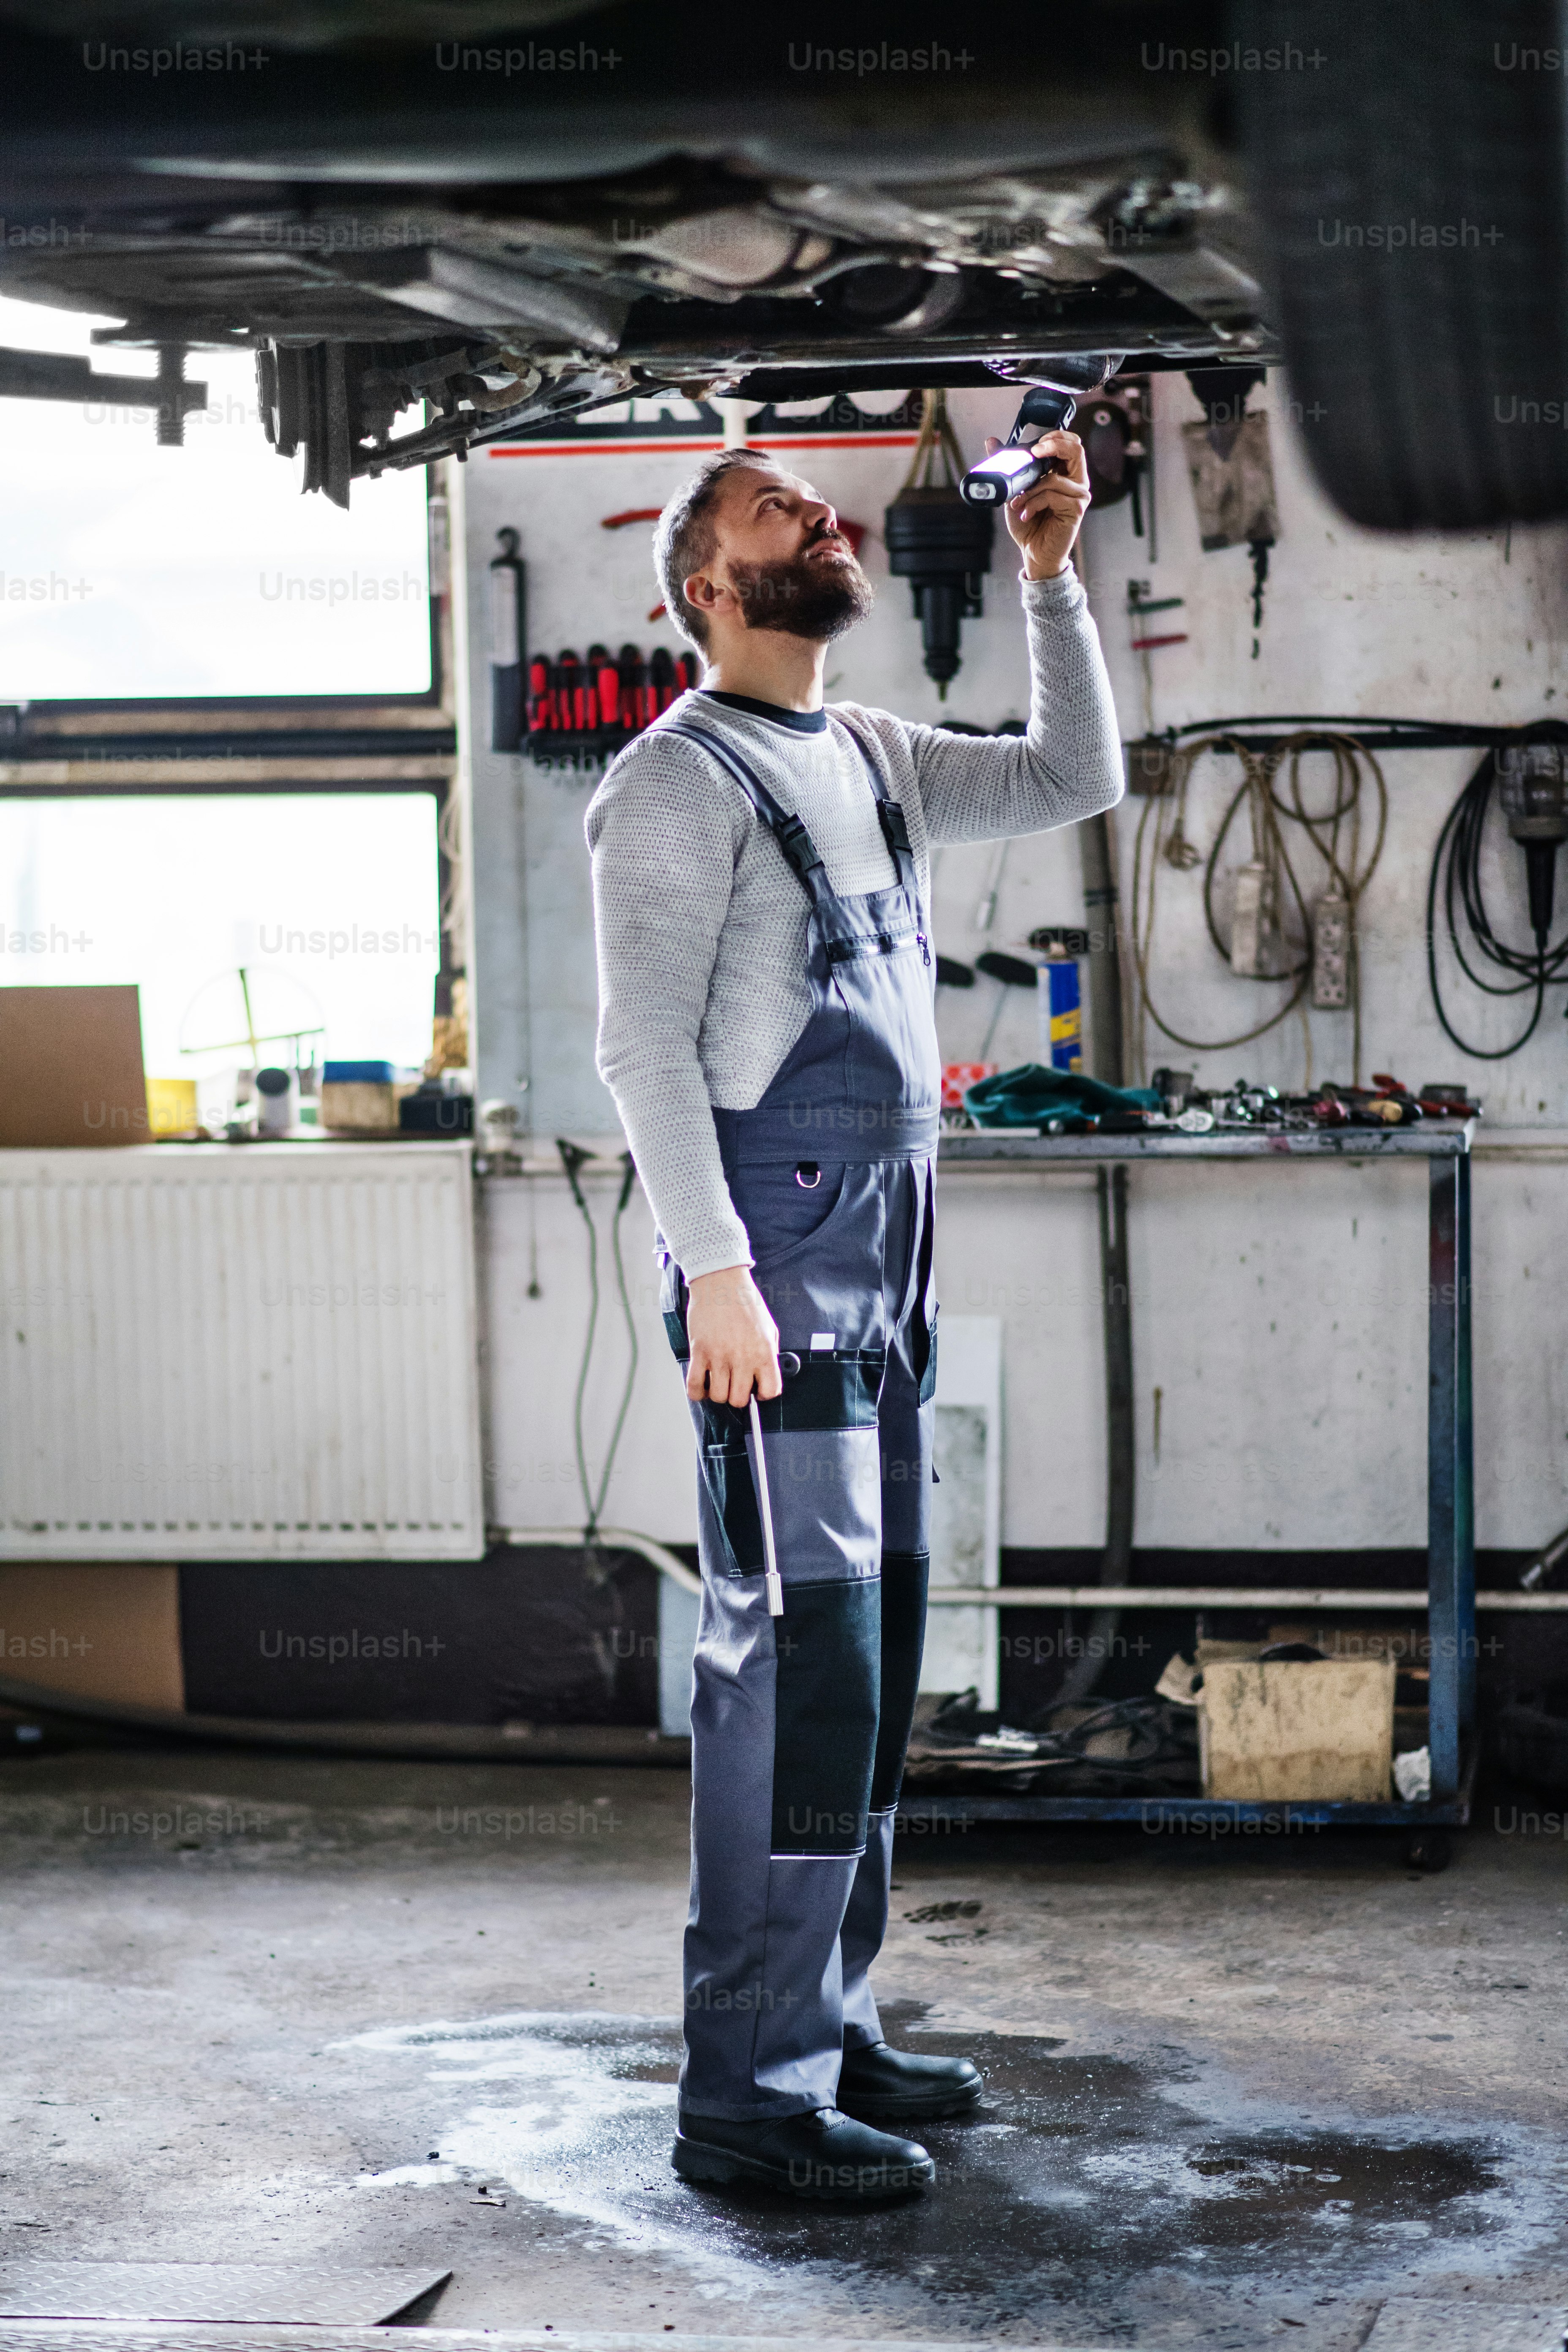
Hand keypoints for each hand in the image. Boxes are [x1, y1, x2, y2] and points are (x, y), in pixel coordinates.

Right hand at [685, 1264, 781, 1406]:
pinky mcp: (699, 1352)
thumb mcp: (768, 1328)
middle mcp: (743, 1358)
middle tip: (734, 1382)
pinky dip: (697, 1392)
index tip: (756, 1389)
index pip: (769, 1391)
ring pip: (718, 1396)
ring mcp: (719, 1356)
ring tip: (718, 1380)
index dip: (762, 1394)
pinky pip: (694, 1386)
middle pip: (739, 1399)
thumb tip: (766, 1374)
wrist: (721, 1280)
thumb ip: (770, 1353)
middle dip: (736, 1394)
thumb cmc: (745, 1301)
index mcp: (764, 1352)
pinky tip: (701, 1384)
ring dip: (717, 1393)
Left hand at [985, 426, 1091, 580]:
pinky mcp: (1076, 509)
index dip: (1057, 437)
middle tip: (1033, 453)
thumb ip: (1007, 464)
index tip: (1035, 444)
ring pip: (1054, 478)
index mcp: (1065, 473)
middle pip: (1076, 450)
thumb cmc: (1028, 523)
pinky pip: (1052, 496)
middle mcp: (1077, 482)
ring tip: (1017, 504)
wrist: (1033, 552)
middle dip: (1053, 446)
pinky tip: (1025, 514)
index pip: (1071, 444)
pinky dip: (1033, 503)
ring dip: (1030, 490)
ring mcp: (1079, 495)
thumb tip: (991, 441)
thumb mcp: (1014, 489)